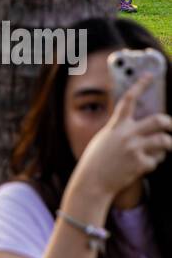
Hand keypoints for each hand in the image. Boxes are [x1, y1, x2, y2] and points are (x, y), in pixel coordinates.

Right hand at [71, 77, 171, 203]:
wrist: (93, 182)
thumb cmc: (98, 159)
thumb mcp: (106, 138)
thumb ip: (122, 130)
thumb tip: (145, 127)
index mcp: (116, 125)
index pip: (129, 99)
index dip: (140, 85)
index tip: (149, 75)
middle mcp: (127, 134)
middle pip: (158, 120)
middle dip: (170, 122)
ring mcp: (135, 149)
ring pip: (164, 141)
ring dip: (169, 144)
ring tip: (168, 146)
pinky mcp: (140, 164)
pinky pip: (156, 160)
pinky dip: (154, 162)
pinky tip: (143, 165)